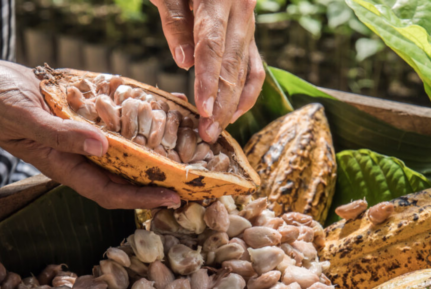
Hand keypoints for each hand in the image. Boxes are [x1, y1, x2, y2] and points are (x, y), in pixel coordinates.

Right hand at [0, 61, 180, 208]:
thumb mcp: (27, 118)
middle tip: (193, 178)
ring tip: (186, 149)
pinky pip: (114, 122)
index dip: (142, 199)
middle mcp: (80, 156)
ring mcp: (83, 137)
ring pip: (124, 151)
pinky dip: (136, 119)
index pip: (111, 193)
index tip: (174, 198)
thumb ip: (62, 135)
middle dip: (157, 181)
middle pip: (125, 176)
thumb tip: (101, 146)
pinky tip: (159, 111)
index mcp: (66, 167)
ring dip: (152, 152)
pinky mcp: (83, 116)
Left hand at [152, 0, 264, 142]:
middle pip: (232, 64)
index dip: (208, 80)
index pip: (213, 45)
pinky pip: (255, 66)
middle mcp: (241, 10)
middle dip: (221, 103)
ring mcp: (249, 22)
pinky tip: (234, 112)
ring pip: (245, 69)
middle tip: (208, 134)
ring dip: (232, 103)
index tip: (203, 110)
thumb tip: (185, 63)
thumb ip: (175, 20)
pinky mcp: (249, 32)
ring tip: (217, 130)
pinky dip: (247, 91)